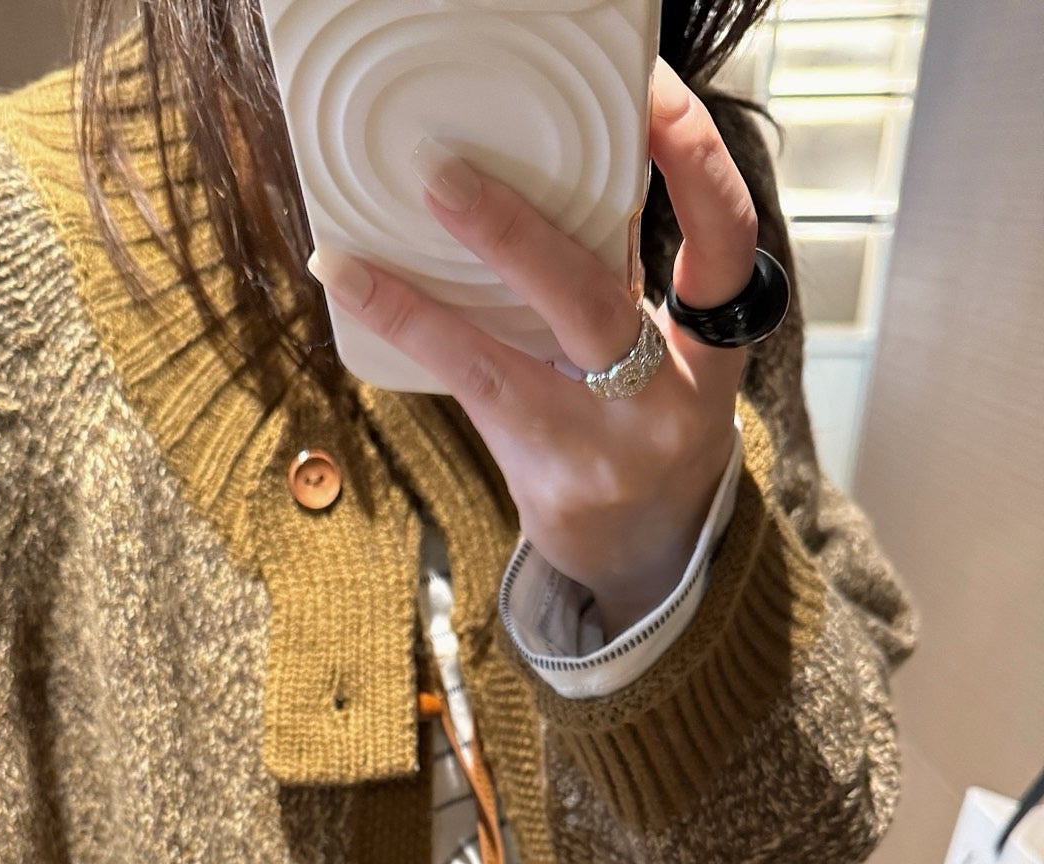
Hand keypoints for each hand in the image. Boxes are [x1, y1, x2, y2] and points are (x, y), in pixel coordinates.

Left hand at [307, 61, 759, 636]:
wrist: (649, 555)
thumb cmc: (647, 425)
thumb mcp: (662, 350)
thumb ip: (620, 276)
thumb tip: (535, 171)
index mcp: (713, 343)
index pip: (726, 238)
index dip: (695, 162)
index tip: (652, 95)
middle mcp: (672, 397)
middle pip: (596, 300)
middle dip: (517, 232)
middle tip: (441, 173)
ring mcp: (611, 450)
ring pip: (510, 359)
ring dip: (425, 298)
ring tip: (353, 251)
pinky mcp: (554, 484)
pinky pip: (470, 391)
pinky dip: (408, 328)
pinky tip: (350, 283)